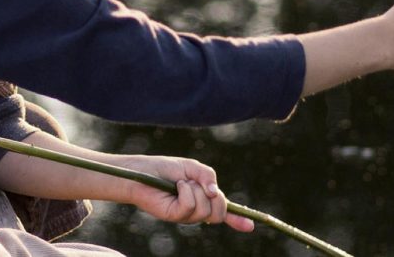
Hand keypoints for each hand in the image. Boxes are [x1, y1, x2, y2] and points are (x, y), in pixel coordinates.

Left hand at [119, 155, 253, 232]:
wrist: (142, 171)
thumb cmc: (164, 169)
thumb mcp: (191, 167)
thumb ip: (208, 176)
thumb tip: (215, 192)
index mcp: (203, 199)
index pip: (223, 212)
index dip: (238, 220)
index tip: (251, 225)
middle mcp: (196, 210)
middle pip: (219, 212)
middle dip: (215, 197)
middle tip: (198, 184)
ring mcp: (185, 215)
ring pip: (205, 208)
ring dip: (194, 189)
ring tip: (180, 183)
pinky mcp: (174, 216)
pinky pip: (190, 205)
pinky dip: (185, 190)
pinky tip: (176, 186)